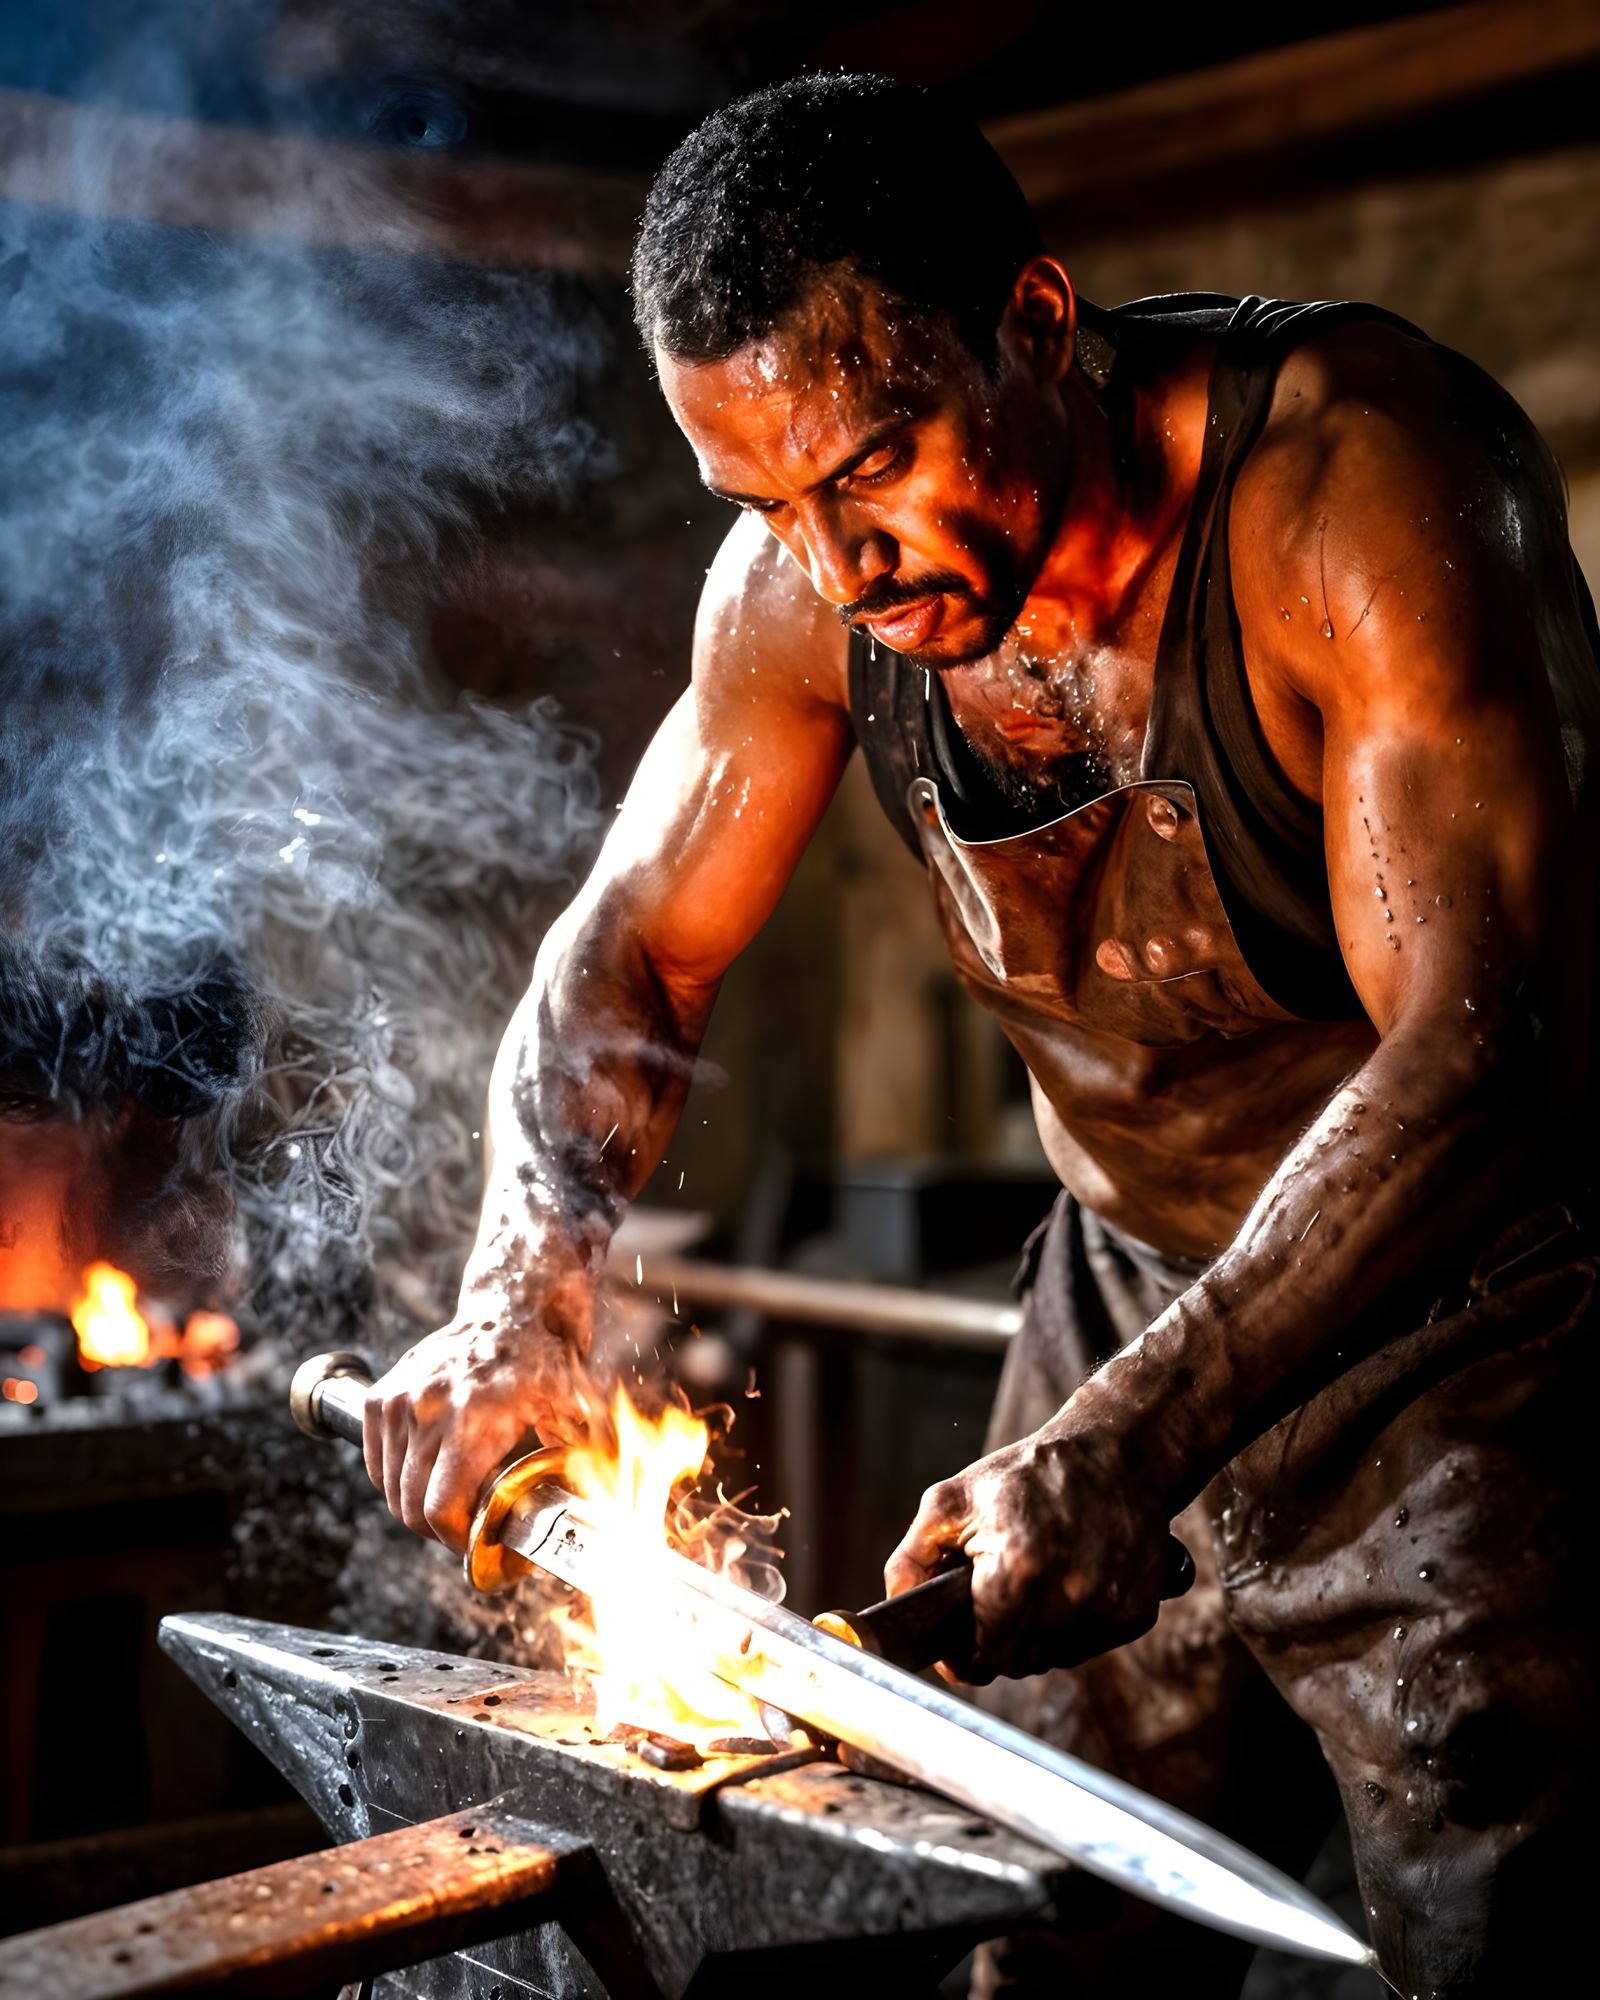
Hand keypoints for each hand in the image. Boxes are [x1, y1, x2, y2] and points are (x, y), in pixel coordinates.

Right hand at [362, 1271, 590, 1552]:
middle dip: (437, 1529)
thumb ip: (572, 1460)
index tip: (474, 1542)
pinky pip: (376, 1462)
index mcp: (472, 1421)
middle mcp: (427, 1410)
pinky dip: (395, 1479)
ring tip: (450, 1500)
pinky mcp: (381, 1396)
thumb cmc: (544, 1362)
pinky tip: (427, 1474)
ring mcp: (398, 1402)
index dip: (454, 1539)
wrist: (510, 1307)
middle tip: (466, 1528)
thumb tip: (585, 1512)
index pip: (438, 1509)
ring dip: (416, 1505)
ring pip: (390, 1488)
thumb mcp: (570, 1410)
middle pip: (409, 1506)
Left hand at [883, 1419, 1173, 1683]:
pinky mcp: (1136, 1612)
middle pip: (1021, 1663)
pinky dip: (1074, 1628)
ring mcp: (1109, 1605)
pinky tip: (1067, 1587)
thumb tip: (897, 1606)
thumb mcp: (953, 1500)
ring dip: (1037, 1638)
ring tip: (1030, 1590)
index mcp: (1020, 1566)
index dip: (966, 1654)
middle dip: (999, 1644)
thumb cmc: (1029, 1474)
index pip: (987, 1652)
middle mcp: (1071, 1593)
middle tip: (992, 1609)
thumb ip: (912, 1557)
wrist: (1116, 1454)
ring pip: (1056, 1658)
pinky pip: (1091, 1645)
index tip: (959, 1646)